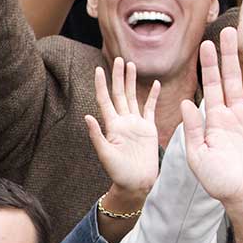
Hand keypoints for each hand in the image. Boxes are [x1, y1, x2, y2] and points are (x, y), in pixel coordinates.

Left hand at [84, 57, 161, 197]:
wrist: (136, 183)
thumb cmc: (118, 173)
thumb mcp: (105, 154)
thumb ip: (97, 135)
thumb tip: (87, 116)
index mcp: (112, 126)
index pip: (105, 100)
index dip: (102, 85)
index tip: (99, 69)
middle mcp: (123, 122)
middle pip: (119, 94)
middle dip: (118, 77)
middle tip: (118, 58)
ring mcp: (136, 124)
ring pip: (133, 97)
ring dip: (132, 82)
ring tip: (131, 65)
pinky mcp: (148, 129)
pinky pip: (150, 109)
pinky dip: (152, 96)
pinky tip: (155, 84)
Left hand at [181, 29, 242, 209]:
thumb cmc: (219, 183)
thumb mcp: (198, 157)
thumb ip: (192, 130)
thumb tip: (186, 103)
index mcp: (215, 120)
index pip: (210, 86)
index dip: (208, 66)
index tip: (205, 44)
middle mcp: (235, 115)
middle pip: (232, 78)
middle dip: (230, 55)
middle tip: (229, 30)